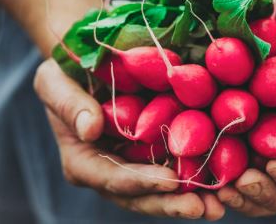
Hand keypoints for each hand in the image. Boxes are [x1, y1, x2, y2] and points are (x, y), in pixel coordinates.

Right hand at [34, 59, 224, 220]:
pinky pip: (174, 168)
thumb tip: (90, 129)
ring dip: (189, 199)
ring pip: (160, 190)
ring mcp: (133, 164)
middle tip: (203, 208)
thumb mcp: (55, 82)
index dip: (141, 182)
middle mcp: (109, 170)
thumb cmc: (66, 73)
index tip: (171, 182)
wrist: (89, 65)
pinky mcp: (153, 153)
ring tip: (219, 205)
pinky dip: (196, 176)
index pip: (111, 178)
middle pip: (139, 196)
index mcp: (83, 160)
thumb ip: (68, 105)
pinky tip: (221, 180)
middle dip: (170, 203)